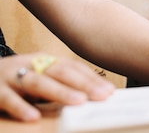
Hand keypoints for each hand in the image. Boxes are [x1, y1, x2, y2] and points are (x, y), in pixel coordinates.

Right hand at [0, 53, 114, 120]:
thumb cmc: (13, 81)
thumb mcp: (38, 79)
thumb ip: (59, 85)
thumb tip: (90, 97)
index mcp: (44, 61)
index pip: (72, 68)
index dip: (91, 78)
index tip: (109, 90)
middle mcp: (30, 65)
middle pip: (60, 72)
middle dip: (83, 84)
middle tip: (102, 95)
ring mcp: (11, 76)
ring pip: (38, 82)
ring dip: (59, 92)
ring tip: (78, 102)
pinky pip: (8, 99)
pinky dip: (21, 107)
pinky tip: (33, 117)